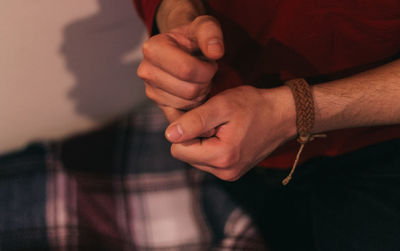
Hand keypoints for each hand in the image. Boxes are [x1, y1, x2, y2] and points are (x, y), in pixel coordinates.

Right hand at [137, 15, 223, 121]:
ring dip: (201, 95)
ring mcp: (151, 91)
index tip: (211, 63)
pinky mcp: (159, 105)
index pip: (187, 70)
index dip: (207, 70)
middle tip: (207, 74)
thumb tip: (215, 52)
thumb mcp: (204, 27)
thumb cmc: (193, 38)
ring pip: (188, 104)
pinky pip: (181, 117)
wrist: (182, 48)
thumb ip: (211, 34)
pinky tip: (201, 99)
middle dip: (205, 83)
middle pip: (189, 90)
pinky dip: (195, 111)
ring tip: (201, 80)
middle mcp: (146, 71)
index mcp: (153, 49)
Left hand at [164, 85, 296, 180]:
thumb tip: (169, 135)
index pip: (178, 149)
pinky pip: (208, 160)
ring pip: (195, 158)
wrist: (284, 115)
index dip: (183, 129)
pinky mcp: (232, 171)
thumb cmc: (254, 106)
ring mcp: (229, 174)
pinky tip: (223, 132)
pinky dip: (210, 145)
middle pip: (185, 155)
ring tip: (219, 125)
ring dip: (200, 141)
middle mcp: (224, 172)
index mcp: (221, 157)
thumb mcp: (222, 106)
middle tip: (210, 118)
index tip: (197, 114)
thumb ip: (194, 121)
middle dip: (191, 136)